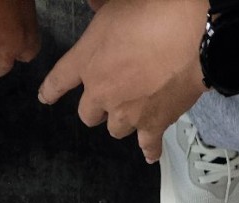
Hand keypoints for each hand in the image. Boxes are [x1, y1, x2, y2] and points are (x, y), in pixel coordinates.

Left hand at [38, 0, 207, 161]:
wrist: (193, 32)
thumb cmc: (152, 9)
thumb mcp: (115, 2)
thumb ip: (99, 9)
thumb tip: (94, 5)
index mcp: (87, 61)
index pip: (59, 80)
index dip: (51, 90)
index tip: (45, 97)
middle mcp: (101, 93)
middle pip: (88, 114)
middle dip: (96, 106)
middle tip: (110, 94)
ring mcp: (127, 113)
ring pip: (116, 129)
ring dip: (121, 120)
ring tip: (133, 110)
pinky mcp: (154, 125)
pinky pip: (147, 144)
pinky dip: (149, 148)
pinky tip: (149, 152)